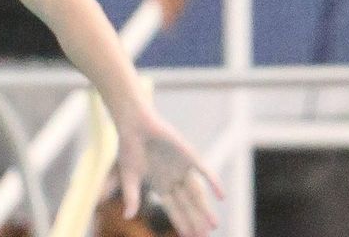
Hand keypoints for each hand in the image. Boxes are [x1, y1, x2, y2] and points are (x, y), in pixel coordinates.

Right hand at [114, 107, 222, 236]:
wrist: (135, 124)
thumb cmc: (129, 148)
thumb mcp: (129, 176)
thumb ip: (131, 196)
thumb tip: (127, 217)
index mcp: (161, 185)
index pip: (174, 209)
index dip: (181, 222)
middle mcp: (174, 179)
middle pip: (187, 204)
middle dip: (195, 221)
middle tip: (203, 236)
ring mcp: (182, 168)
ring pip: (196, 193)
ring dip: (205, 209)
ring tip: (213, 225)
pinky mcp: (188, 155)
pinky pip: (204, 171)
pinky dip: (213, 183)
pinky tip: (221, 196)